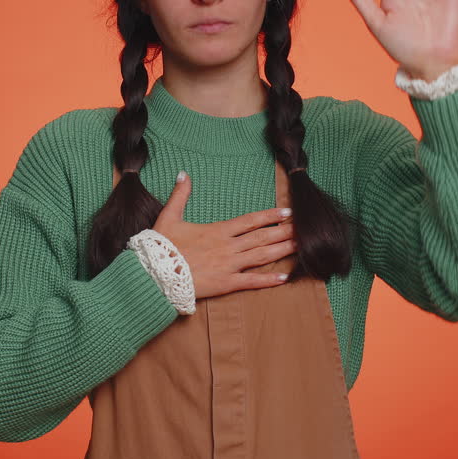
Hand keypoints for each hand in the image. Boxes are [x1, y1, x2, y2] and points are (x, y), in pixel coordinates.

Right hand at [152, 171, 296, 299]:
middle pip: (262, 237)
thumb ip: (180, 195)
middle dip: (284, 232)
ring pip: (261, 256)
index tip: (287, 212)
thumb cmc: (161, 246)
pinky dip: (268, 280)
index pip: (250, 221)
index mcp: (217, 230)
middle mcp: (228, 246)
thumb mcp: (169, 216)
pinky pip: (251, 282)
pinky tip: (284, 277)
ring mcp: (228, 265)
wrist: (154, 273)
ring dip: (282, 250)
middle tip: (304, 228)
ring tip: (301, 246)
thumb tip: (184, 174)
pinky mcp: (225, 284)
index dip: (270, 215)